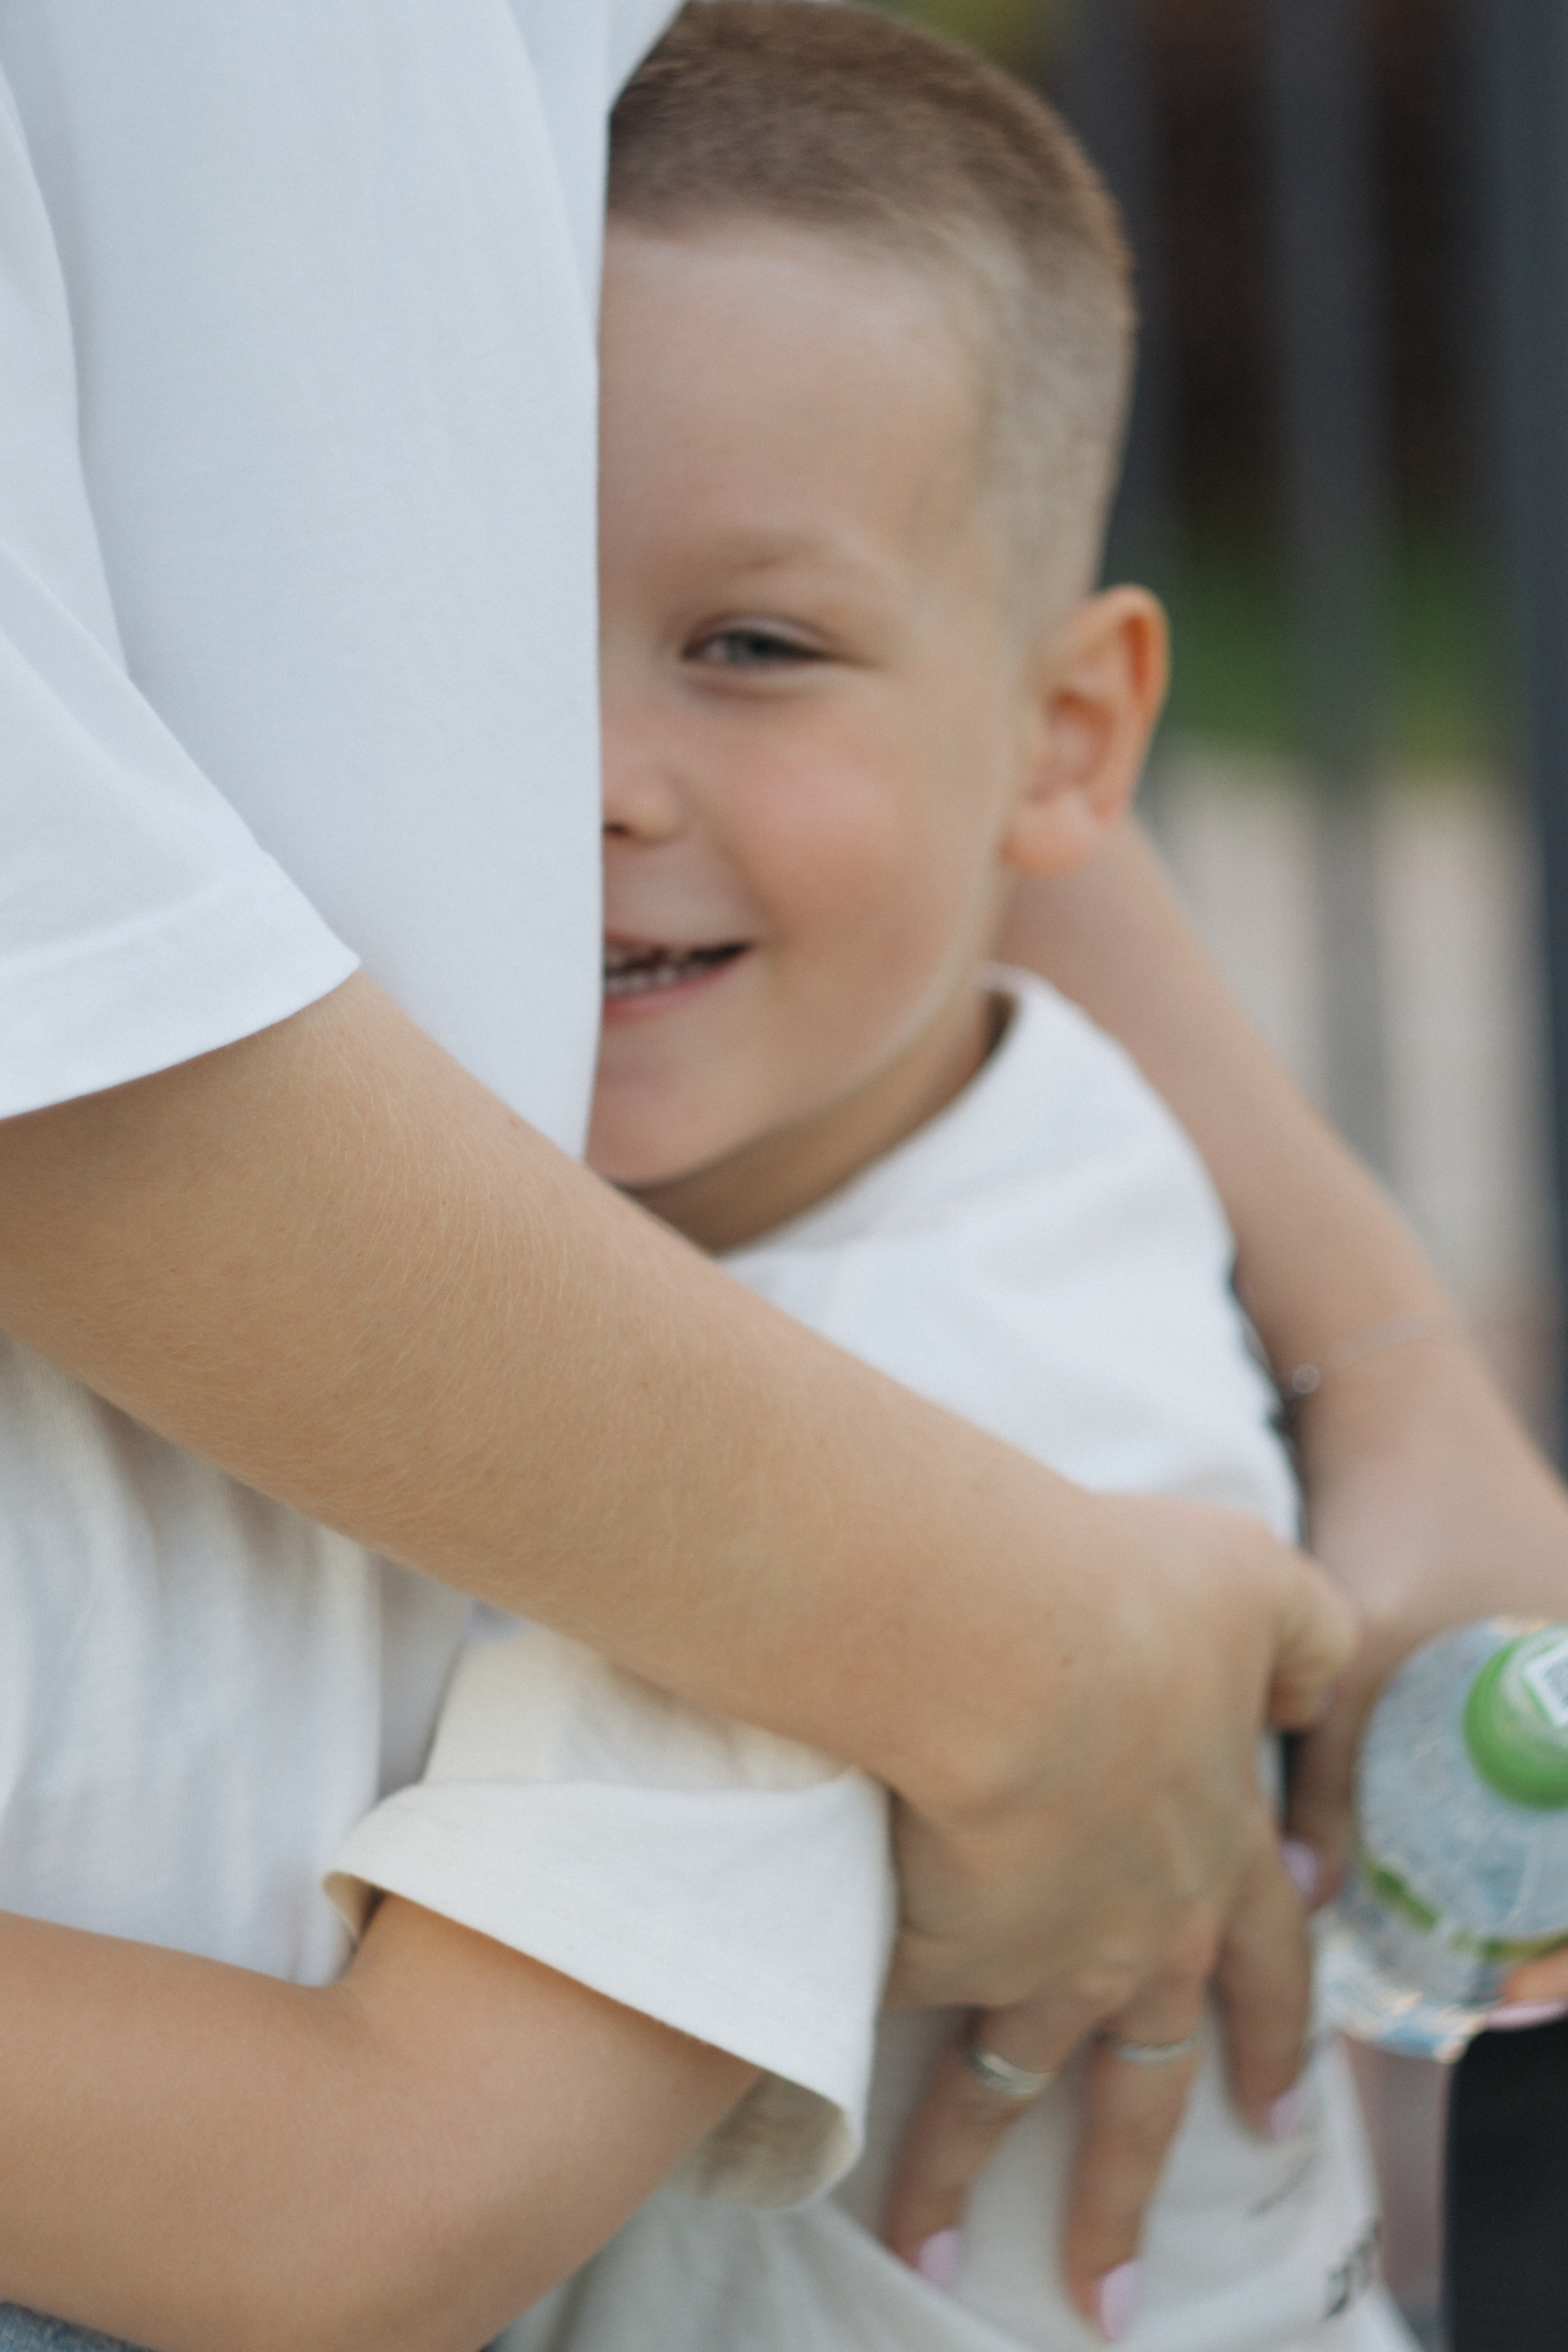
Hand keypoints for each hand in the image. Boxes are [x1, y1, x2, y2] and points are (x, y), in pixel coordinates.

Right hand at [882, 1491, 1353, 2330]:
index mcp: (1212, 1854)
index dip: (1268, 2029)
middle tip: (1111, 2282)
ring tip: (930, 2253)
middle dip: (1123, 2186)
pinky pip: (875, 2015)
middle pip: (1138, 2085)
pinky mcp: (923, 1956)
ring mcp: (1027, 1961)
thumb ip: (1301, 1632)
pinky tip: (804, 2089)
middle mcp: (1129, 1935)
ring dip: (957, 2177)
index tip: (1269, 2109)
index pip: (1260, 1965)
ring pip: (998, 2091)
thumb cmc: (1131, 1598)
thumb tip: (1304, 1677)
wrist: (1007, 1649)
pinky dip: (840, 2057)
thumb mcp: (1255, 1582)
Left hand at [1284, 1334, 1567, 2011]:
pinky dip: (1530, 1831)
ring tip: (1480, 1957)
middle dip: (1557, 1936)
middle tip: (1492, 1990)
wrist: (1408, 1416)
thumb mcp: (1364, 1655)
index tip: (1508, 1985)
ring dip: (1541, 1892)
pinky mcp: (1565, 1665)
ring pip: (1566, 1820)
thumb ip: (1327, 1776)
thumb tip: (1303, 1897)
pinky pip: (1559, 1778)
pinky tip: (1475, 1872)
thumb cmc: (1398, 1524)